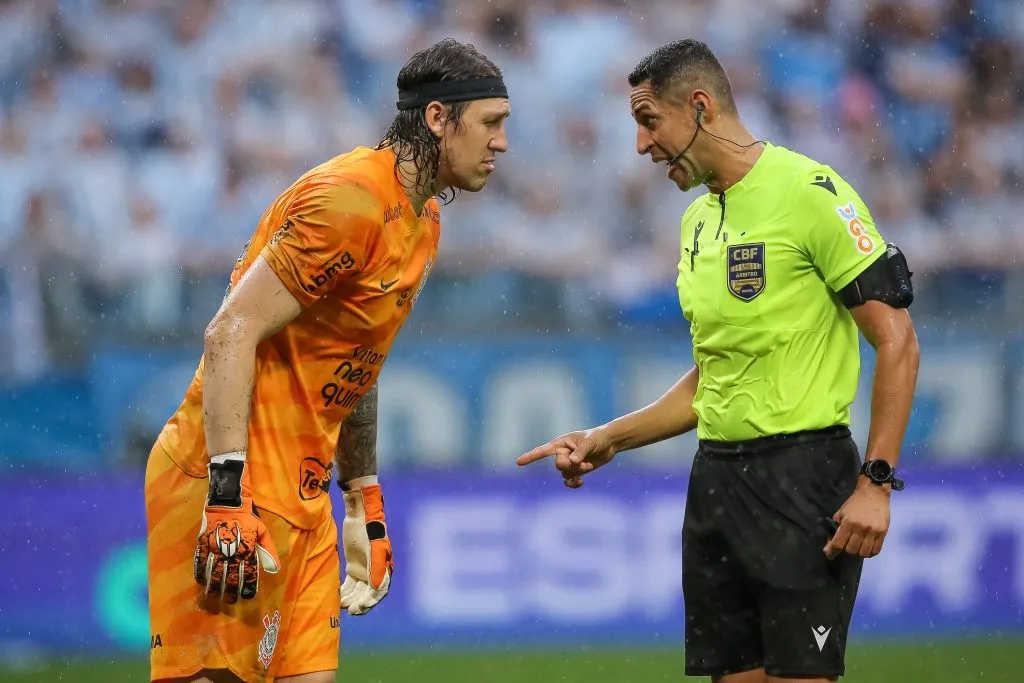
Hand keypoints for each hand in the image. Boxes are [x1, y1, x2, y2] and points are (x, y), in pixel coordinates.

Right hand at [194, 452, 280, 602]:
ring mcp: (215, 549)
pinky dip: (200, 574)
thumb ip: (268, 551)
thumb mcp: (262, 531)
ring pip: (214, 573)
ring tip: (214, 597)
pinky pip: (200, 562)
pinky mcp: (203, 544)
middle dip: (230, 592)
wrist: (228, 501)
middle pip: (230, 577)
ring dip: (214, 587)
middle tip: (229, 601)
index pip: (248, 574)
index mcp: (247, 549)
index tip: (247, 597)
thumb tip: (274, 570)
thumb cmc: (248, 517)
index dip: (248, 588)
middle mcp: (231, 552)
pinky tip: (201, 582)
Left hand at [340, 477, 392, 614]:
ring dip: (351, 599)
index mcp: (383, 569)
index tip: (358, 607)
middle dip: (359, 603)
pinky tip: (338, 597)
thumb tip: (377, 589)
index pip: (378, 591)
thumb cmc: (368, 531)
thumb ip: (376, 568)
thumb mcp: (374, 549)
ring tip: (341, 604)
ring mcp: (363, 570)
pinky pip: (350, 584)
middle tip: (349, 609)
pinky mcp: (353, 566)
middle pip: (368, 594)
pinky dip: (345, 591)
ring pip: (358, 591)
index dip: (370, 602)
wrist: (360, 515)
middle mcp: (374, 572)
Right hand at [516, 428, 615, 487]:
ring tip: (588, 466)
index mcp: (561, 443)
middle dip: (568, 466)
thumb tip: (571, 462)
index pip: (542, 451)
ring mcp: (569, 463)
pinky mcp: (576, 470)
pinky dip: (574, 483)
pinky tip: (580, 483)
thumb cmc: (598, 438)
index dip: (530, 457)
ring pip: (565, 474)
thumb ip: (580, 453)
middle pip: (558, 465)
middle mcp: (562, 453)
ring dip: (577, 473)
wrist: (610, 443)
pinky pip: (569, 481)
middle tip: (581, 463)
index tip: (518, 462)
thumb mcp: (590, 443)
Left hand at [824, 479, 890, 558]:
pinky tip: (866, 548)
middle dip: (846, 550)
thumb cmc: (855, 503)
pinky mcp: (883, 533)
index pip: (838, 543)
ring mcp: (873, 532)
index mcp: (848, 523)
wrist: (874, 493)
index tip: (829, 555)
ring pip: (863, 553)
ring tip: (857, 547)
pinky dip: (870, 553)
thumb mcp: (841, 512)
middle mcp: (861, 529)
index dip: (832, 551)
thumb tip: (831, 543)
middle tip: (847, 545)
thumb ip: (836, 527)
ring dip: (858, 552)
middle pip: (851, 550)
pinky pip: (876, 550)